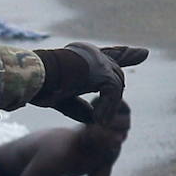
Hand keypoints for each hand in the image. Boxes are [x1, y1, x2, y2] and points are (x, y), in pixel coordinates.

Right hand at [32, 43, 148, 124]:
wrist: (32, 77)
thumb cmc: (40, 86)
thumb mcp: (62, 99)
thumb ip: (79, 106)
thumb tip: (94, 118)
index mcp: (79, 56)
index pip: (106, 54)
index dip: (124, 54)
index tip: (143, 53)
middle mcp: (90, 52)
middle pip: (115, 68)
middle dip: (124, 69)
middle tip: (136, 66)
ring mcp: (97, 60)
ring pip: (115, 84)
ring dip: (109, 104)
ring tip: (101, 122)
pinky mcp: (100, 71)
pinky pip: (112, 94)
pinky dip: (107, 109)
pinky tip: (99, 121)